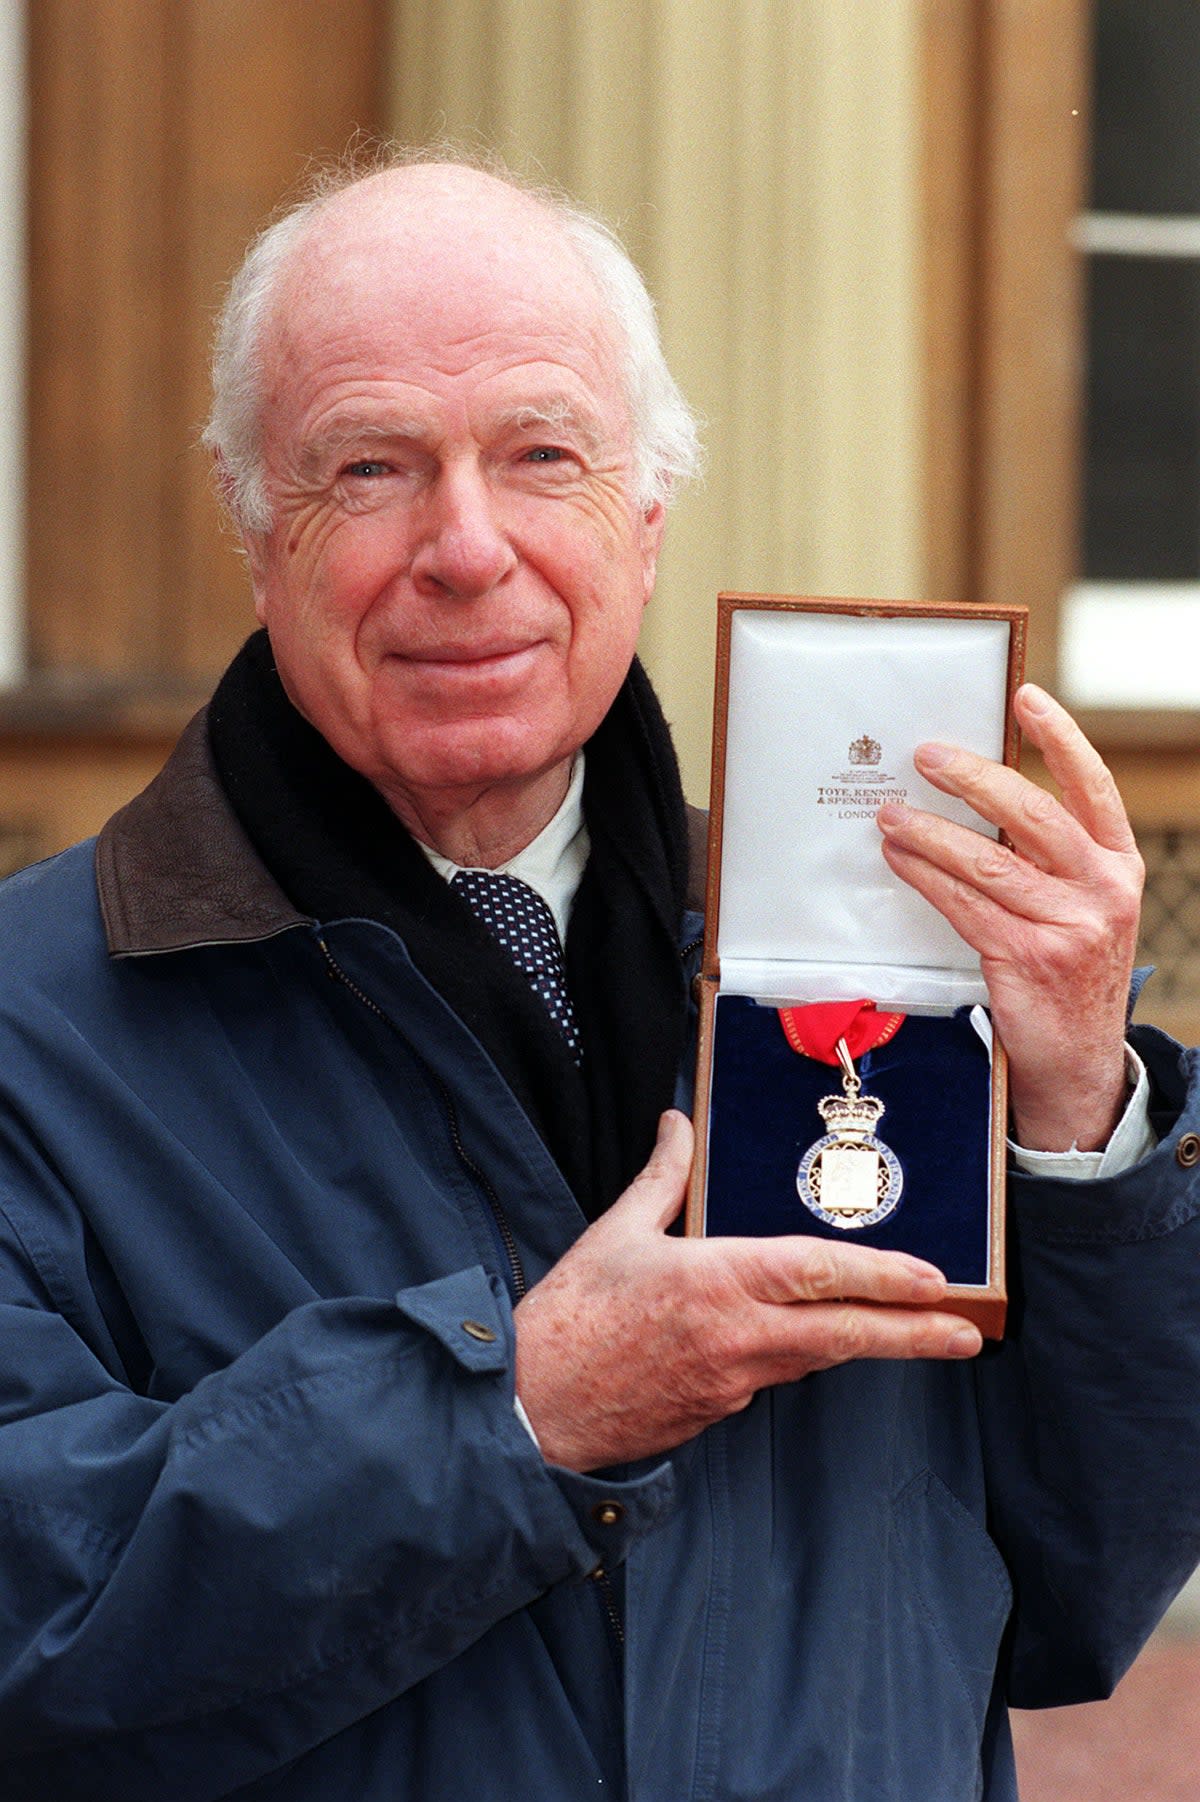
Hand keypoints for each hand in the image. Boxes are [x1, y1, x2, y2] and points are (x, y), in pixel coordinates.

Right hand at [514, 1111, 980, 1472]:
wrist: (532, 1409)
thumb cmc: (570, 1317)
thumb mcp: (615, 1231)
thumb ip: (662, 1176)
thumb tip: (678, 1123)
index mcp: (714, 1281)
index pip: (818, 1275)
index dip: (882, 1276)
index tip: (932, 1279)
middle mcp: (737, 1336)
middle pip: (843, 1335)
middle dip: (913, 1334)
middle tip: (967, 1332)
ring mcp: (732, 1382)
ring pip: (815, 1356)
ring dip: (865, 1343)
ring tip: (918, 1332)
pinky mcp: (718, 1411)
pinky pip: (776, 1376)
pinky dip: (803, 1355)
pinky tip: (816, 1342)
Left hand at [876, 682, 1143, 1151]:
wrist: (1079, 1062)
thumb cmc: (1067, 970)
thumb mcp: (1079, 907)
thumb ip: (1046, 858)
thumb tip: (977, 800)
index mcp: (1118, 866)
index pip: (1093, 787)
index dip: (1060, 738)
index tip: (1025, 697)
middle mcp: (1102, 891)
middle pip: (1034, 816)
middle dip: (975, 779)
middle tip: (927, 757)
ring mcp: (1069, 928)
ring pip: (988, 863)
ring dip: (930, 834)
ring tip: (890, 815)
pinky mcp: (1027, 960)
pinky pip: (964, 906)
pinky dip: (926, 878)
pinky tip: (899, 860)